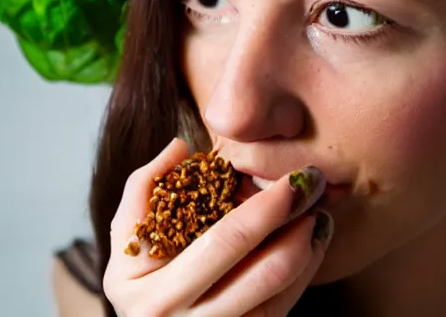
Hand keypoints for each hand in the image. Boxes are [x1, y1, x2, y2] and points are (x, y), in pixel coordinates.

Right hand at [105, 138, 333, 316]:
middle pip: (252, 263)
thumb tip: (180, 146)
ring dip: (304, 248)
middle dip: (287, 217)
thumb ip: (144, 183)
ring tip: (318, 216)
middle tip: (311, 188)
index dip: (263, 207)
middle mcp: (168, 313)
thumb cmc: (140, 269)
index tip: (291, 180)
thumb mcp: (128, 228)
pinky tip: (311, 248)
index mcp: (138, 277)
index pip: (219, 237)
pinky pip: (276, 311)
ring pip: (271, 290)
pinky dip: (301, 276)